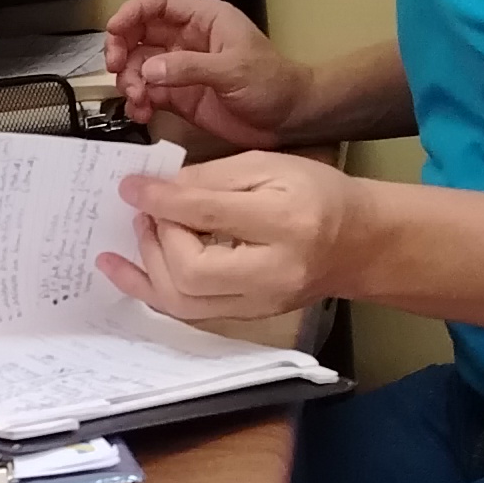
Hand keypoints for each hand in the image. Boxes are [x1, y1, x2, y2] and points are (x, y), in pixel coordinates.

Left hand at [98, 154, 364, 323]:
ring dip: (147, 265)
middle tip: (148, 210)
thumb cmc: (318, 195)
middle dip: (158, 237)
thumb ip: (212, 176)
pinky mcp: (247, 317)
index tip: (131, 187)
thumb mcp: (270, 166)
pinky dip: (152, 290)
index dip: (162, 201)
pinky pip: (188, 311)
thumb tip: (158, 189)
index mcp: (286, 222)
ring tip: (140, 231)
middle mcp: (272, 273)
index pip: (208, 215)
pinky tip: (124, 271)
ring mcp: (259, 304)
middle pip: (190, 271)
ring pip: (183, 301)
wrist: (358, 243)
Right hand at [104, 0, 310, 152]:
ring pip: (139, 66)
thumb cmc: (274, 84)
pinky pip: (148, 93)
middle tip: (115, 68)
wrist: (290, 120)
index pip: (159, 4)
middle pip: (140, 33)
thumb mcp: (234, 69)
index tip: (114, 31)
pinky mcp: (179, 96)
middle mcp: (188, 41)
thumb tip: (149, 69)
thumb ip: (189, 68)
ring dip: (129, 81)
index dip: (132, 12)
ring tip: (137, 99)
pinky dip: (138, 103)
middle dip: (122, 49)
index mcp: (204, 20)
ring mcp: (181, 69)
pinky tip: (142, 112)